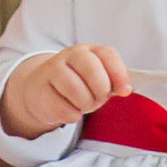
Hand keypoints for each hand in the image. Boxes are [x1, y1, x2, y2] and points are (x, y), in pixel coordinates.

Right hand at [0, 42, 128, 140]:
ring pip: (76, 90)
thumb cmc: (78, 84)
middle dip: (100, 90)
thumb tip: (125, 89)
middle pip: (91, 69)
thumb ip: (112, 81)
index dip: (119, 73)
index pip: (107, 54)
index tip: (125, 91)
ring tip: (83, 105)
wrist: (42, 90)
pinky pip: (63, 108)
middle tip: (99, 99)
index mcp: (88, 50)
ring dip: (86, 104)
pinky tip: (71, 111)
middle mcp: (69, 55)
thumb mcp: (96, 79)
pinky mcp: (40, 91)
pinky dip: (72, 115)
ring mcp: (52, 71)